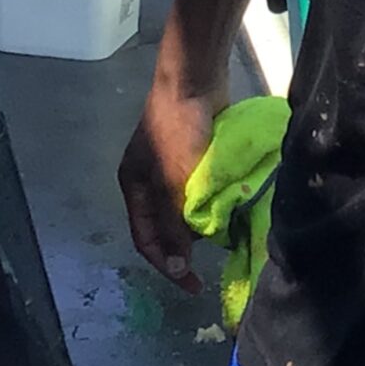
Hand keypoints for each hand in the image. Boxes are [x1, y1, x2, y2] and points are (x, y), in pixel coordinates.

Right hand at [118, 71, 224, 291]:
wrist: (195, 80)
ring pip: (185, 210)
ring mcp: (171, 167)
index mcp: (133, 187)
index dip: (166, 266)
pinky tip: (231, 213)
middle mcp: (148, 180)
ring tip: (225, 240)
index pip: (145, 240)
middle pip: (165, 227)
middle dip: (185, 247)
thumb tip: (176, 267)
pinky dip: (213, 205)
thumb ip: (174, 225)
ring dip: (202, 226)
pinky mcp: (194, 156)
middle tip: (211, 265)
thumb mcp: (173, 183)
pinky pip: (201, 192)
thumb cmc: (178, 132)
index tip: (193, 285)